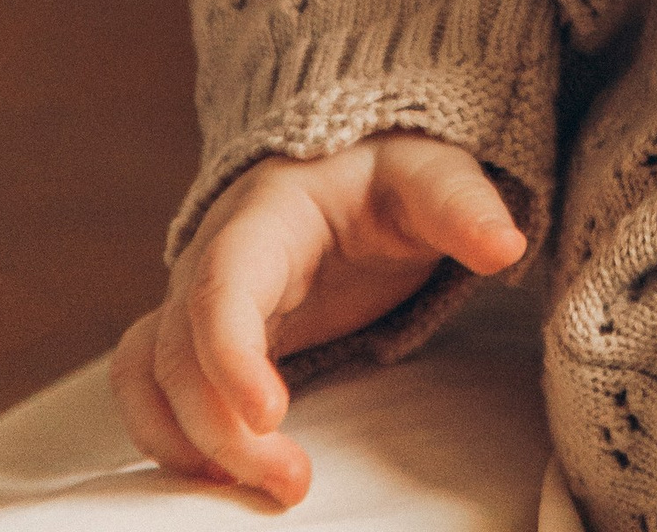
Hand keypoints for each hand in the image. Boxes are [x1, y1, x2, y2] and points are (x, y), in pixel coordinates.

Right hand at [109, 133, 526, 507]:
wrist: (348, 169)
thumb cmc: (387, 173)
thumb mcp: (429, 176)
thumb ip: (462, 205)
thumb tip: (508, 246)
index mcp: (263, 217)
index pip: (220, 286)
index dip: (230, 355)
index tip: (272, 415)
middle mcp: (210, 259)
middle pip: (179, 354)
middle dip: (221, 430)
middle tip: (294, 482)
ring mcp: (194, 301)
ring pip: (150, 379)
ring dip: (186, 443)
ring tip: (261, 487)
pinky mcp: (198, 339)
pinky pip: (148, 390)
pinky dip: (167, 437)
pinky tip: (223, 476)